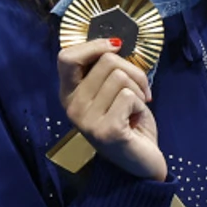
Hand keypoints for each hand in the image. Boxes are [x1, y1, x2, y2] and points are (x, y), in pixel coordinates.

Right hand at [57, 39, 165, 181]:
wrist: (140, 164)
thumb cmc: (129, 124)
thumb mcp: (111, 92)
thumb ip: (106, 71)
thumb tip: (114, 43)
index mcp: (69, 94)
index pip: (66, 57)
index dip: (93, 45)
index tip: (116, 46)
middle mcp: (71, 106)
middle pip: (106, 61)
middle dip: (133, 71)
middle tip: (140, 91)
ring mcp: (86, 120)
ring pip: (121, 77)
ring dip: (139, 90)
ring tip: (136, 108)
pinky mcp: (105, 130)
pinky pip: (129, 96)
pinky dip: (141, 104)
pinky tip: (135, 119)